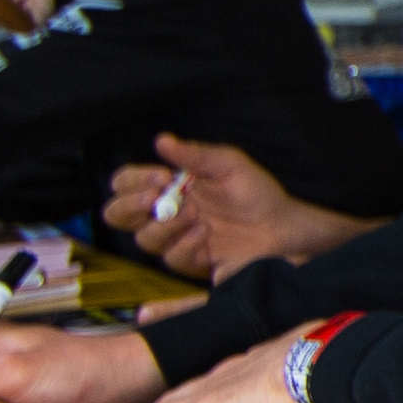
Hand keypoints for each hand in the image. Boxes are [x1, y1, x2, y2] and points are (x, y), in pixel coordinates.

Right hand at [106, 135, 368, 278]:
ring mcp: (177, 239)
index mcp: (170, 186)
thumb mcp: (229, 164)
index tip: (161, 177)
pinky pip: (172, 259)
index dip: (132, 180)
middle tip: (156, 198)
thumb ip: (195, 154)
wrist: (284, 227)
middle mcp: (166, 213)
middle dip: (130, 206)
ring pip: (144, 240)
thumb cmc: (257, 192)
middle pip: (118, 215)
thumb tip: (162, 140)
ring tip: (196, 215)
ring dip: (165, 225)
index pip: (126, 182)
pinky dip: (185, 245)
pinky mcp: (192, 262)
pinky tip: (205, 236)